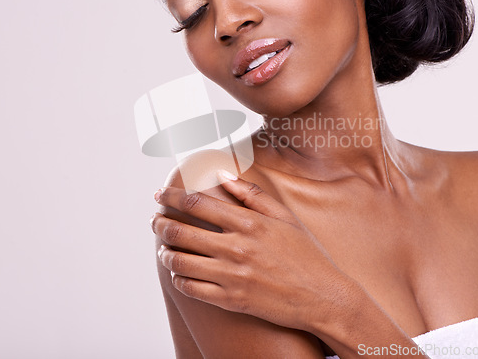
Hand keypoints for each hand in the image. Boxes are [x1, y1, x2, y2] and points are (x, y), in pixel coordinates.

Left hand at [150, 170, 352, 332]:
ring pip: (180, 262)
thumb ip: (251, 194)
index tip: (160, 194)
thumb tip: (222, 175)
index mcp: (248, 222)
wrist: (323, 298)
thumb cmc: (306, 253)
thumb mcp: (284, 217)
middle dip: (160, 223)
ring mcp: (232, 276)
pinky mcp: (231, 301)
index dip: (172, 196)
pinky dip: (179, 278)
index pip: (197, 203)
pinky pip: (192, 289)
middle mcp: (236, 248)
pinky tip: (180, 273)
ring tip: (164, 248)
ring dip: (165, 253)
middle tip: (154, 220)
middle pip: (182, 231)